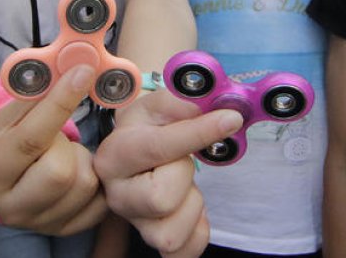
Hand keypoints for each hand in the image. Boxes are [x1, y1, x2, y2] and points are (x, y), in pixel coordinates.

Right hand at [0, 64, 105, 235]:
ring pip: (84, 183)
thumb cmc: (7, 138)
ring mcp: (38, 224)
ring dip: (82, 159)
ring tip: (63, 153)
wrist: (5, 176)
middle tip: (58, 137)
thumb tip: (72, 70)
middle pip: (60, 172)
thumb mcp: (6, 116)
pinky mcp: (66, 229)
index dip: (60, 102)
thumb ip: (34, 95)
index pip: (30, 139)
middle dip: (67, 145)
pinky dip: (96, 179)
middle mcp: (8, 209)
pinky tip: (77, 169)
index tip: (82, 73)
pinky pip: (100, 200)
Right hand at [94, 90, 242, 257]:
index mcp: (114, 155)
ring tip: (182, 183)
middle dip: (183, 175)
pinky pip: (185, 250)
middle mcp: (117, 194)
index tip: (231, 119)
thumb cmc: (149, 129)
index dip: (199, 133)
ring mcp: (134, 222)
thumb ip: (180, 102)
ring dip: (192, 204)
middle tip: (180, 161)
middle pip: (160, 198)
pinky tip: (190, 207)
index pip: (157, 148)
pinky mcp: (153, 241)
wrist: (137, 152)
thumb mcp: (158, 106)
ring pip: (171, 231)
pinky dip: (197, 230)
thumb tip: (205, 107)